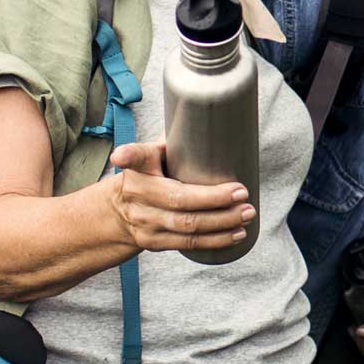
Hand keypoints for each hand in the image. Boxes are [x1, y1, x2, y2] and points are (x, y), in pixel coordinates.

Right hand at [106, 141, 253, 254]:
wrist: (116, 213)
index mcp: (138, 166)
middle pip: (178, 199)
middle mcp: (136, 193)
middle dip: (215, 199)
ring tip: (247, 214)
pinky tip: (236, 234)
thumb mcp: (153, 156)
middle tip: (243, 193)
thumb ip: (176, 143)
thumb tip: (214, 120)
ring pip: (187, 226)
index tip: (120, 156)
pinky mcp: (153, 242)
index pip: (133, 156)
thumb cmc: (148, 176)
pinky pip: (188, 243)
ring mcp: (144, 221)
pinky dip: (215, 240)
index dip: (128, 155)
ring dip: (222, 222)